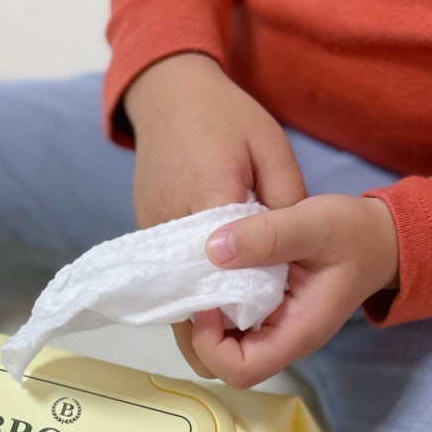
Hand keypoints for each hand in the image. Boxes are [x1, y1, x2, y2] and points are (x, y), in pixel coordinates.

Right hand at [125, 53, 308, 375]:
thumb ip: (284, 201)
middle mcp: (170, 222)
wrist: (168, 92)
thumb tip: (288, 253)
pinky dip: (188, 287)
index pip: (224, 265)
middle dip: (217, 320)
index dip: (241, 299)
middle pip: (192, 289)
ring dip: (200, 307)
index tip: (260, 323)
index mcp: (208, 197)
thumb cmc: (226, 117)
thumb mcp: (272, 148)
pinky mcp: (143, 229)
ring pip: (174, 288)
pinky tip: (213, 295)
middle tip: (250, 340)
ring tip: (234, 325)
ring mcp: (150, 228)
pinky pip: (165, 272)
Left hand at [179, 194, 399, 386]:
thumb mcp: (315, 223)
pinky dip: (211, 303)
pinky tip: (210, 274)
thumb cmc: (353, 234)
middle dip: (197, 334)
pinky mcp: (264, 313)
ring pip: (219, 347)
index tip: (205, 303)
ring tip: (198, 279)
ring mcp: (271, 329)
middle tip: (192, 289)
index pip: (241, 370)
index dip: (211, 343)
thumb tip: (214, 250)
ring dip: (201, 318)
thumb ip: (269, 236)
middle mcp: (281, 339)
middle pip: (221, 365)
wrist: (376, 239)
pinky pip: (226, 323)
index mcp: (297, 332)